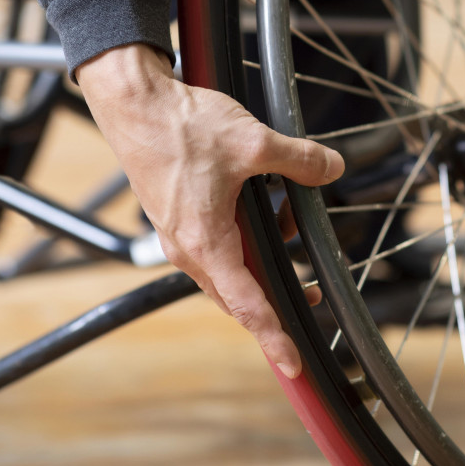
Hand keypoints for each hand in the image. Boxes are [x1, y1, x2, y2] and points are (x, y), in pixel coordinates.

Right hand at [76, 43, 343, 377]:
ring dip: (263, 257)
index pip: (248, 304)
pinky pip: (218, 246)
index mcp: (207, 242)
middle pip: (239, 295)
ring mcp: (180, 236)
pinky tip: (266, 205)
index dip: (274, 335)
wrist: (133, 104)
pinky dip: (247, 238)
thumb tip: (331, 167)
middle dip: (277, 298)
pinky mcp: (178, 219)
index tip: (292, 362)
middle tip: (311, 297)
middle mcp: (189, 249)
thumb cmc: (180, 126)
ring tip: (291, 222)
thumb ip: (298, 160)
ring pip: (230, 268)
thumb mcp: (253, 142)